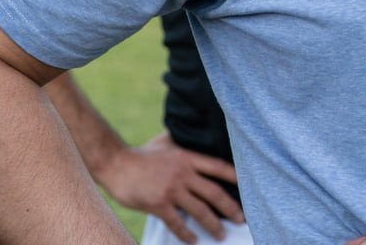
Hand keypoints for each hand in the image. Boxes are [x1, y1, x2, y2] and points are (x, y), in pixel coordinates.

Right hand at [98, 132, 242, 242]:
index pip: (218, 167)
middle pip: (214, 192)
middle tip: (241, 219)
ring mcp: (171, 189)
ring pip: (199, 210)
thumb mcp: (166, 142)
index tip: (249, 186)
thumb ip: (182, 142)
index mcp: (187, 157)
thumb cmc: (142, 155)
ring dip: (213, 224)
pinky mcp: (158, 204)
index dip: (235, 177)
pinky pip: (177, 222)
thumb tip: (193, 132)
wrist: (116, 163)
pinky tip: (194, 240)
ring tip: (221, 234)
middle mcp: (183, 173)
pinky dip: (187, 233)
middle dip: (230, 208)